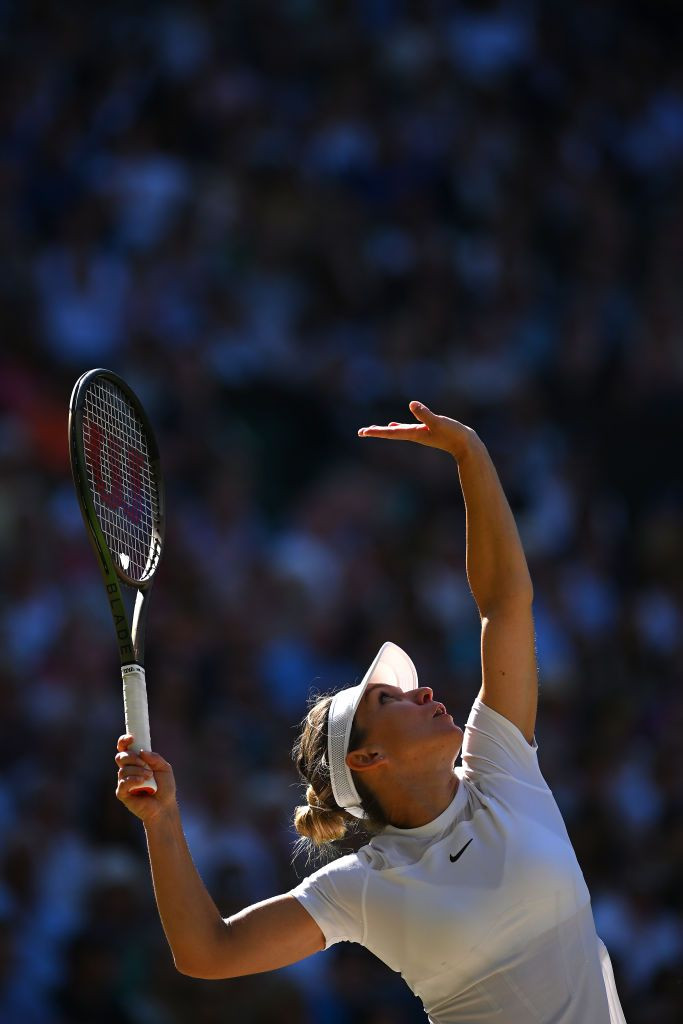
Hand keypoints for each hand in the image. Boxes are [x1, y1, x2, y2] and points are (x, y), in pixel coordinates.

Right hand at [115, 734, 176, 824]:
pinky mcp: (122, 793)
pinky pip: (123, 783)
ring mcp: (124, 781)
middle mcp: (128, 770)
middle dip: (132, 757)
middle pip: (121, 756)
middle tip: (144, 763)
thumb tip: (142, 751)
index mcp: (136, 761)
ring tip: (149, 777)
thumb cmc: (165, 787)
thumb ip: (155, 758)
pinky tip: (142, 783)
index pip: (124, 748)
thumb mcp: (165, 768)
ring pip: (123, 770)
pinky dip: (133, 780)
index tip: (131, 738)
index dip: (124, 741)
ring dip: (138, 771)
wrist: (164, 806)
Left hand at [358, 401, 477, 459]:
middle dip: (376, 432)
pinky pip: (407, 429)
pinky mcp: (426, 431)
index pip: (391, 432)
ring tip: (372, 429)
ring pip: (397, 431)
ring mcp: (419, 434)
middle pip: (390, 433)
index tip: (363, 432)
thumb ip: (425, 414)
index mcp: (414, 433)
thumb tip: (412, 404)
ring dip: (384, 430)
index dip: (377, 431)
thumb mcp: (438, 422)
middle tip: (360, 432)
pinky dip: (398, 427)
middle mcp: (414, 435)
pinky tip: (394, 424)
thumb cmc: (453, 434)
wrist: (466, 445)